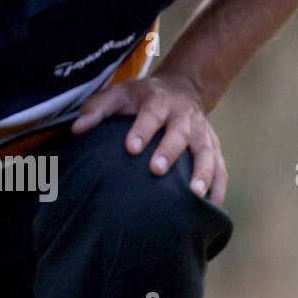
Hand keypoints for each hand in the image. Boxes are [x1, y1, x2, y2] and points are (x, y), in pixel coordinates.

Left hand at [71, 71, 227, 203]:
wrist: (182, 88)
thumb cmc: (142, 98)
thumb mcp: (118, 94)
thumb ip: (97, 109)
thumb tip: (77, 129)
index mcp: (160, 101)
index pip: (151, 114)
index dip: (142, 129)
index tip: (131, 147)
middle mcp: (185, 116)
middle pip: (180, 133)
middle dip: (170, 151)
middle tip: (157, 170)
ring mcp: (203, 133)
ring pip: (207, 153)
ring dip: (202, 173)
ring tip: (194, 195)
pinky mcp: (214, 148)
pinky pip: (221, 168)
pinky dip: (219, 188)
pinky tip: (212, 208)